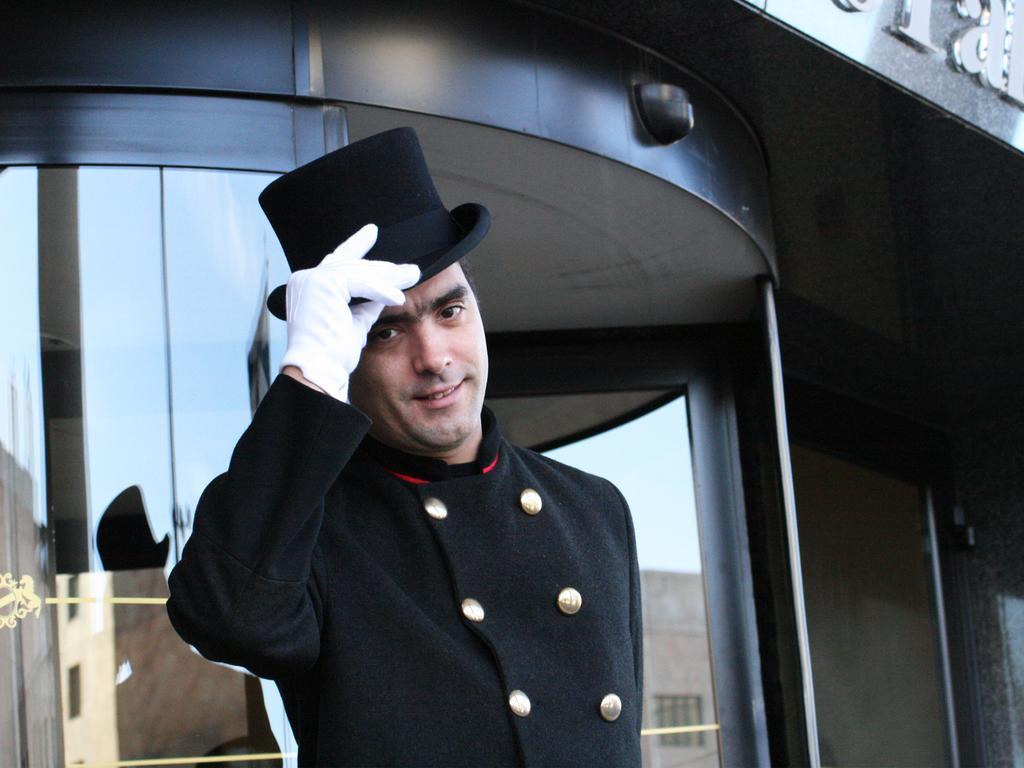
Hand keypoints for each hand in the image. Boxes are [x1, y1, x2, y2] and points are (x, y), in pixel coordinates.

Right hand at [280, 224, 419, 400]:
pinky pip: (360, 281)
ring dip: (388, 276)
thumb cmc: (333, 355)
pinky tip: (398, 298)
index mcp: (308, 287)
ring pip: (359, 271)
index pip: (337, 262)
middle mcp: (305, 279)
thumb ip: (366, 304)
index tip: (372, 232)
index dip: (356, 245)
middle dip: (384, 267)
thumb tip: (386, 292)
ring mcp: (311, 279)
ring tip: (412, 277)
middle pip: (352, 265)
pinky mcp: (322, 284)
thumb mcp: (354, 322)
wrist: (318, 371)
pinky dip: (381, 289)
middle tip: (411, 268)